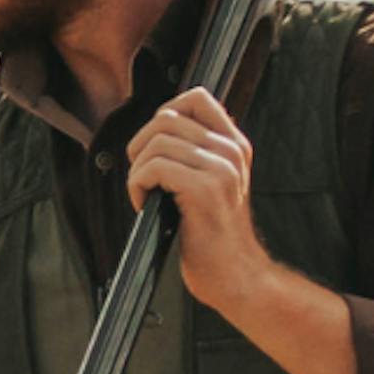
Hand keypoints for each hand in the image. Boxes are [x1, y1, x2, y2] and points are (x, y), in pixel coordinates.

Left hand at [124, 87, 278, 315]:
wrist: (237, 276)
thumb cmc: (215, 238)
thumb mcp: (213, 186)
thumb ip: (195, 156)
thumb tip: (155, 134)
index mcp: (234, 145)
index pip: (196, 97)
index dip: (164, 114)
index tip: (153, 147)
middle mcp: (231, 150)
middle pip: (166, 117)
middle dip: (140, 147)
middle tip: (142, 178)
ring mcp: (220, 168)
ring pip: (156, 142)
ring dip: (137, 170)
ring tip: (144, 195)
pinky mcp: (205, 189)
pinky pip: (153, 168)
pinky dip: (137, 186)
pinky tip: (144, 206)